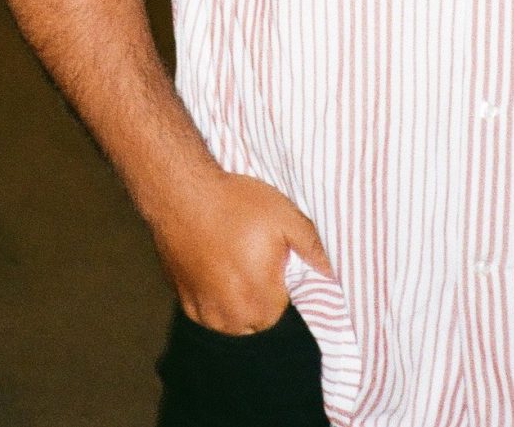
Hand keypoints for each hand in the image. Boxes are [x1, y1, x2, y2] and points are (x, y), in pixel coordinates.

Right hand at [147, 168, 328, 335]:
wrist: (181, 193)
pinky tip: (214, 266)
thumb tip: (333, 272)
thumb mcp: (285, 218)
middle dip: (261, 295)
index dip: (282, 284)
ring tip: (234, 262)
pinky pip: (207, 311)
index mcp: (263, 303)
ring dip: (237, 300)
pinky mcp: (183, 301)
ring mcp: (204, 313)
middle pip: (258, 319)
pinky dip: (213, 296)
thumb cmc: (235, 204)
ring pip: (231, 320)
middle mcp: (232, 318)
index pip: (284, 309)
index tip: (276, 261)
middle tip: (254, 257)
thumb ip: (313, 249)